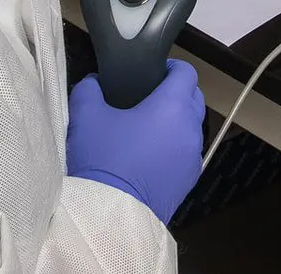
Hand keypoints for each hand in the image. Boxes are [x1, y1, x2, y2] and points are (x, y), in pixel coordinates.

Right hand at [66, 59, 205, 225]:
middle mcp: (190, 128)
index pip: (187, 73)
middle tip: (148, 96)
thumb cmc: (103, 158)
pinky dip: (175, 146)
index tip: (154, 70)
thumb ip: (89, 89)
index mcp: (172, 106)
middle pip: (194, 97)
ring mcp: (193, 156)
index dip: (172, 67)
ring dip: (176, 120)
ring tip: (148, 126)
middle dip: (176, 92)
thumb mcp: (86, 117)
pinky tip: (151, 154)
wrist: (112, 213)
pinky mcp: (190, 180)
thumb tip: (94, 82)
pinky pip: (187, 152)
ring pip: (192, 126)